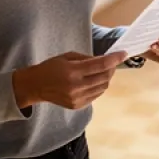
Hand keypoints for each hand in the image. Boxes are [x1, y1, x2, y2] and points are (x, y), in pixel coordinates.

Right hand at [12, 50, 126, 109]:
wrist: (36, 86)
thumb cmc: (51, 67)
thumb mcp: (68, 56)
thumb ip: (87, 59)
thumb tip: (105, 60)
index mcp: (73, 71)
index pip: (101, 65)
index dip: (114, 59)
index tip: (123, 53)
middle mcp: (76, 86)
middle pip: (104, 77)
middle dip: (112, 68)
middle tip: (112, 62)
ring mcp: (77, 98)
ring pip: (103, 88)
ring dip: (106, 78)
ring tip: (103, 71)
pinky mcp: (78, 105)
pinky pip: (96, 95)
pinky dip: (99, 86)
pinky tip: (94, 80)